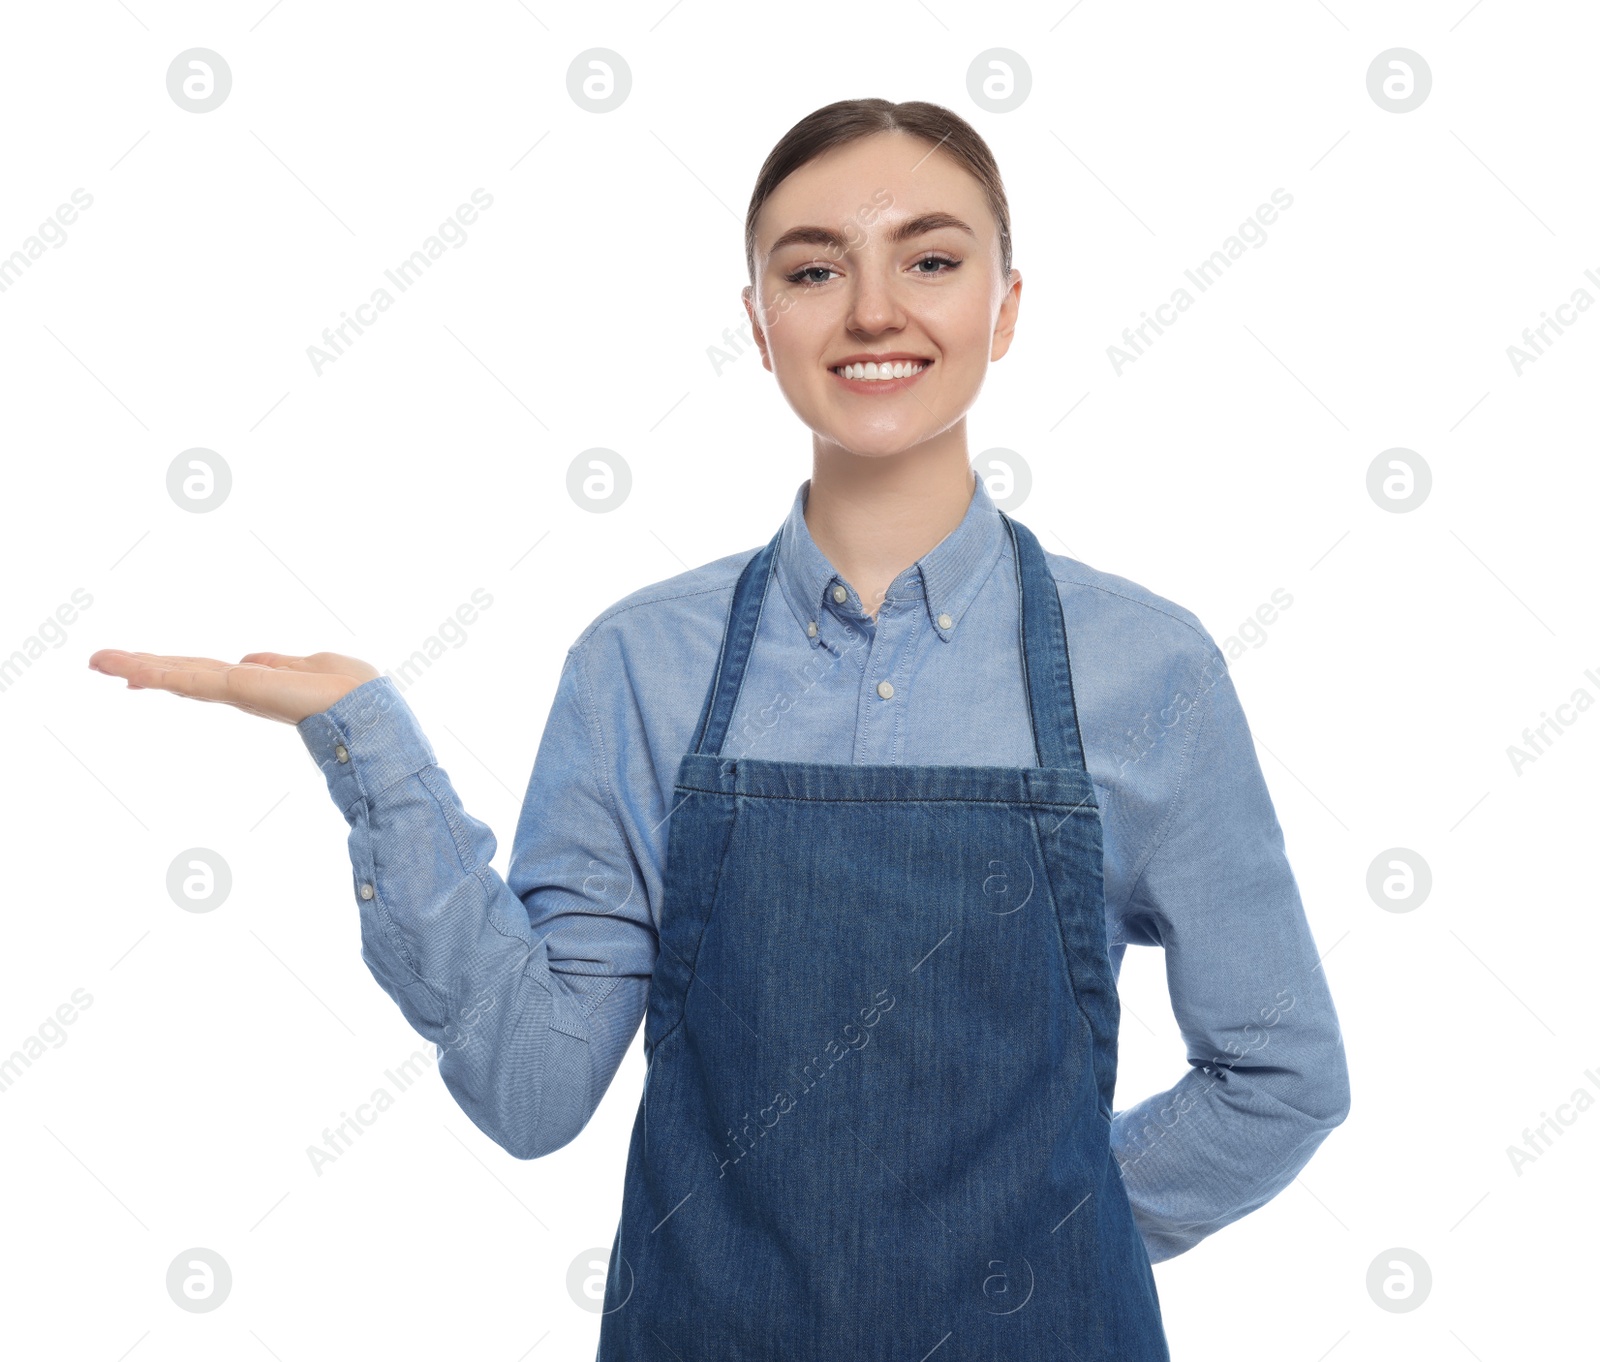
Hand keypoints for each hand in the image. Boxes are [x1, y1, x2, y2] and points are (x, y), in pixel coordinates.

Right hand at [87, 649, 380, 725]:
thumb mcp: (313, 667)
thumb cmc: (354, 693)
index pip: (207, 674)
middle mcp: (244, 690)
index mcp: (260, 683)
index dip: (174, 669)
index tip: (139, 669)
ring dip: (141, 666)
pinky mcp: (242, 691)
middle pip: (185, 675)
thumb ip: (281, 664)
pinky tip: (133, 670)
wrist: (369, 712)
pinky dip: (165, 673)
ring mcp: (240, 692)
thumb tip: (253, 660)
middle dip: (144, 667)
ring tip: (99, 660)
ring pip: (182, 677)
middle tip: (98, 661)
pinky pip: (196, 680)